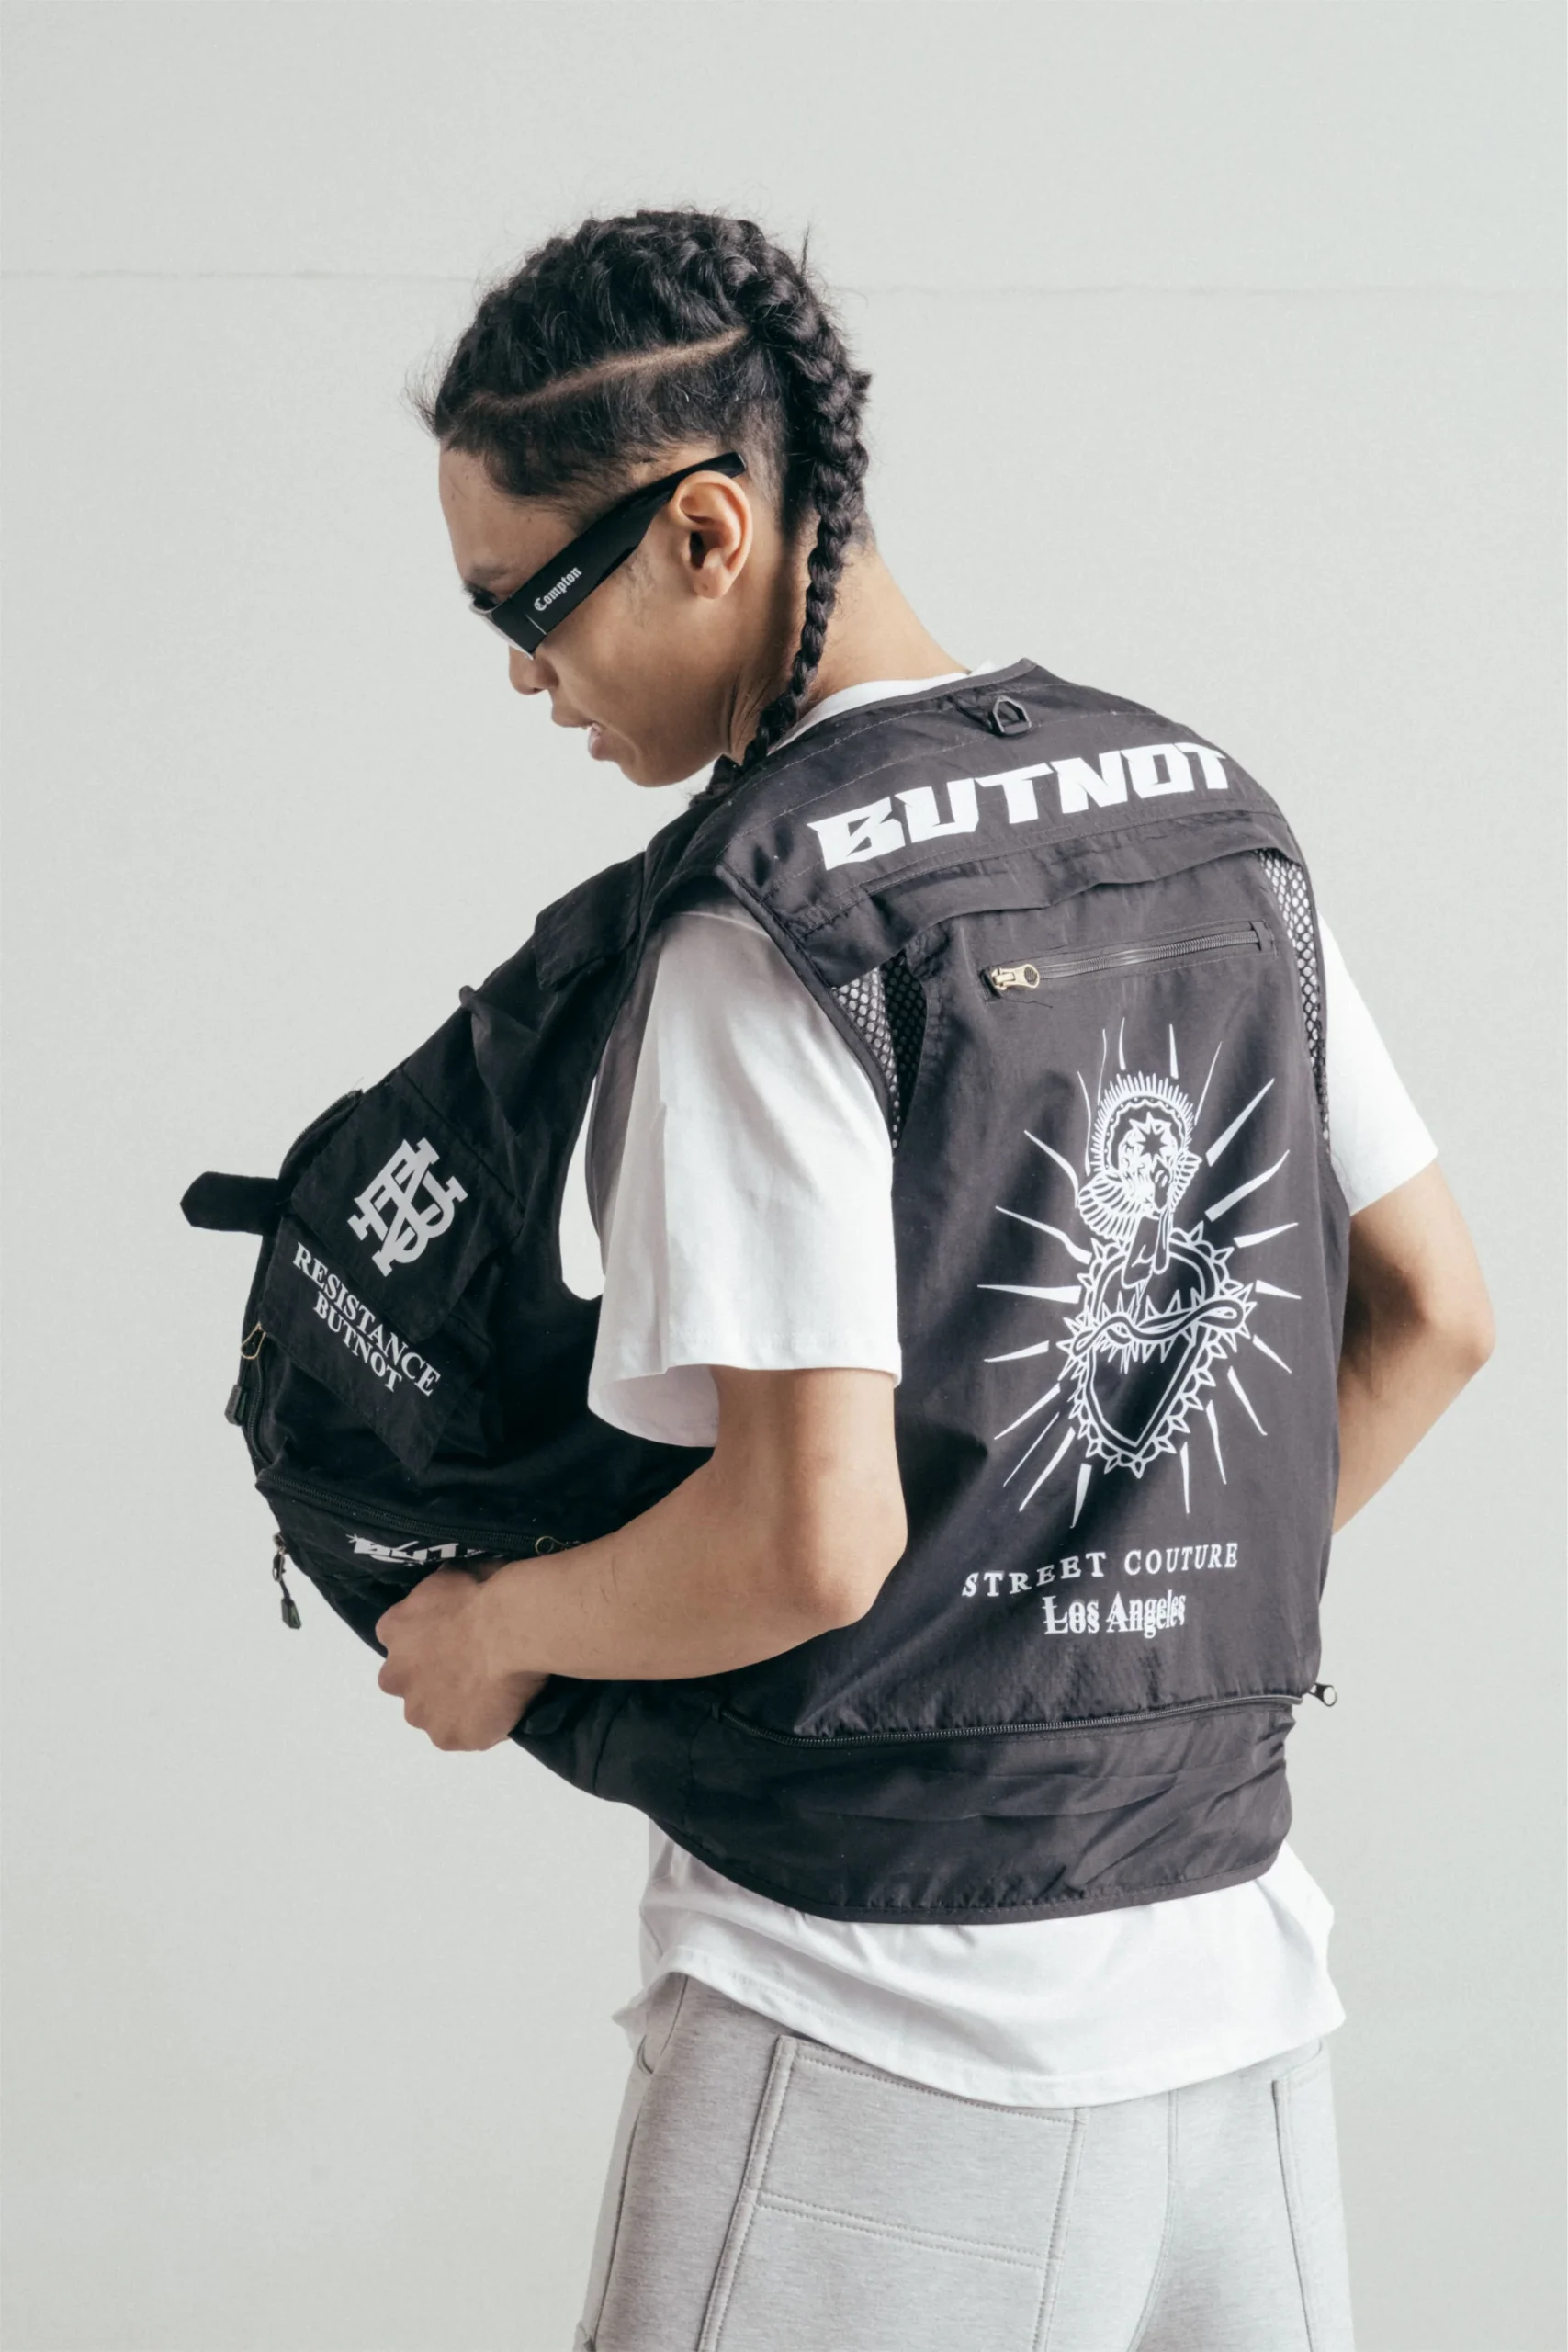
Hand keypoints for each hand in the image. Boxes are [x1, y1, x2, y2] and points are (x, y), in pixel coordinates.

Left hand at [375, 1567, 547, 1750]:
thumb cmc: (486, 1592)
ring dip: (454, 1707)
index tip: (452, 1639)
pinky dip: (481, 1727)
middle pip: (409, 1684)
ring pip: (433, 1715)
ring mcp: (421, 1712)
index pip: (400, 1640)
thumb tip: (453, 1595)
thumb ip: (440, 1596)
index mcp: (393, 1629)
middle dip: (433, 1680)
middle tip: (471, 1669)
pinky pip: (465, 1736)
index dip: (427, 1642)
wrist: (511, 1627)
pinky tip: (503, 1710)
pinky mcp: (449, 1737)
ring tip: (491, 1692)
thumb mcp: (453, 1576)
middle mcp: (396, 1676)